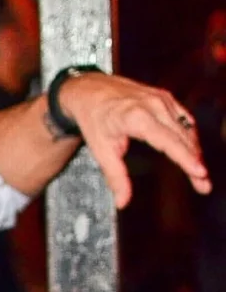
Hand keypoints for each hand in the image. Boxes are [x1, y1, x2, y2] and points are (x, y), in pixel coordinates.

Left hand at [59, 73, 211, 207]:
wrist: (87, 89)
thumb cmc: (92, 118)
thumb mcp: (100, 149)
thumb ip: (115, 176)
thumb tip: (122, 202)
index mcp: (136, 117)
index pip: (168, 141)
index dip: (185, 158)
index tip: (200, 173)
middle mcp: (153, 105)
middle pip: (182, 138)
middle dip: (194, 163)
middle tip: (203, 187)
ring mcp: (161, 98)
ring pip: (187, 129)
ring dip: (194, 151)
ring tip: (198, 176)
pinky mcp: (164, 97)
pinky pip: (184, 118)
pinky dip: (189, 136)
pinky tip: (191, 152)